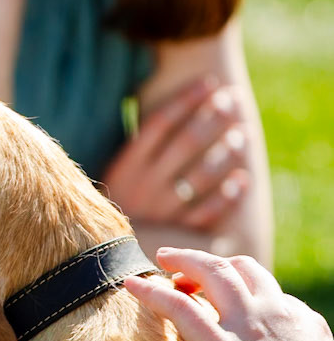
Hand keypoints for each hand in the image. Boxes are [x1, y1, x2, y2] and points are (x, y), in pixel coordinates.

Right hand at [103, 78, 248, 233]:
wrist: (99, 258)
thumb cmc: (116, 205)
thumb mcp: (115, 174)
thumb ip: (138, 148)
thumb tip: (168, 110)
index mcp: (126, 165)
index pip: (160, 123)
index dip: (186, 100)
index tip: (209, 83)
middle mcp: (144, 184)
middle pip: (185, 143)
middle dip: (211, 118)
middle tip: (231, 101)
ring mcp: (161, 208)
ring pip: (200, 175)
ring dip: (224, 153)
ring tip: (241, 137)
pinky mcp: (175, 231)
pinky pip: (206, 212)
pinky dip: (227, 196)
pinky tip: (241, 180)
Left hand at [126, 250, 333, 340]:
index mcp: (306, 322)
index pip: (268, 293)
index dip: (242, 292)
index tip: (220, 301)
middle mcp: (279, 314)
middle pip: (242, 269)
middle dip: (212, 262)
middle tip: (185, 266)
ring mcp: (250, 326)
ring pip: (213, 272)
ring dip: (185, 260)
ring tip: (163, 259)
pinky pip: (181, 307)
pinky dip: (153, 292)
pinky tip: (133, 286)